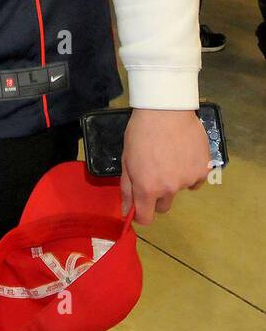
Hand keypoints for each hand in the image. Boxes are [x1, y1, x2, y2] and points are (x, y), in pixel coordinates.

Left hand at [121, 108, 212, 224]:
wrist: (165, 112)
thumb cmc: (140, 133)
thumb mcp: (126, 160)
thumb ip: (127, 188)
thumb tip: (127, 211)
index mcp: (147, 187)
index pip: (146, 218)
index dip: (141, 216)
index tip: (139, 208)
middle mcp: (169, 188)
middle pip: (163, 206)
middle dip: (157, 196)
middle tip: (154, 175)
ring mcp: (188, 180)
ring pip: (179, 190)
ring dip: (174, 180)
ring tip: (169, 157)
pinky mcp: (204, 171)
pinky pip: (195, 180)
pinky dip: (189, 172)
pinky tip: (183, 155)